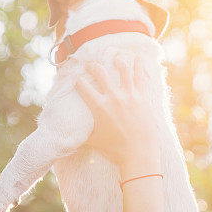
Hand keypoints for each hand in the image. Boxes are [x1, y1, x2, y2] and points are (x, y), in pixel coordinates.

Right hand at [74, 55, 160, 175]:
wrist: (139, 154)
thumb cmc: (114, 150)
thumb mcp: (93, 141)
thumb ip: (81, 133)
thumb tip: (69, 134)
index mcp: (99, 107)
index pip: (83, 87)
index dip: (77, 81)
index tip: (76, 79)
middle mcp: (113, 98)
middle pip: (100, 73)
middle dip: (93, 66)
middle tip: (90, 65)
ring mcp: (129, 96)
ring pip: (123, 69)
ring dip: (118, 61)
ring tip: (116, 57)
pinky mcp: (142, 98)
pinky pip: (140, 77)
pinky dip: (139, 66)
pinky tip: (138, 58)